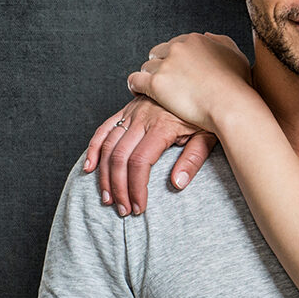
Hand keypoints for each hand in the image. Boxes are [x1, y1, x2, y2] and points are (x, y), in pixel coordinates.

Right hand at [84, 96, 215, 215]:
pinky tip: (90, 168)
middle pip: (120, 157)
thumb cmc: (206, 114)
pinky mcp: (127, 110)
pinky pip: (104, 129)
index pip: (140, 162)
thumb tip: (177, 184)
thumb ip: (193, 159)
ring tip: (108, 198)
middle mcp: (143, 118)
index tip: (139, 207)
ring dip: (105, 175)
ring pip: (108, 146)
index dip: (136, 187)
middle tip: (123, 209)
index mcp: (162, 126)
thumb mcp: (208, 135)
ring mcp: (132, 113)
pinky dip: (94, 149)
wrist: (203, 88)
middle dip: (119, 187)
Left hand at [127, 33, 252, 132]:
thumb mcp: (237, 56)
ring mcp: (166, 65)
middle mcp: (178, 48)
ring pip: (147, 67)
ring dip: (150, 77)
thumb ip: (221, 42)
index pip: (175, 45)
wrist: (230, 105)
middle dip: (160, 65)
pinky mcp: (156, 84)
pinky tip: (139, 92)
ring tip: (154, 90)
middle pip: (158, 53)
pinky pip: (135, 81)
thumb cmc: (237, 86)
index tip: (178, 71)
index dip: (175, 59)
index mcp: (195, 40)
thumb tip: (209, 35)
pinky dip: (135, 86)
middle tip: (167, 81)